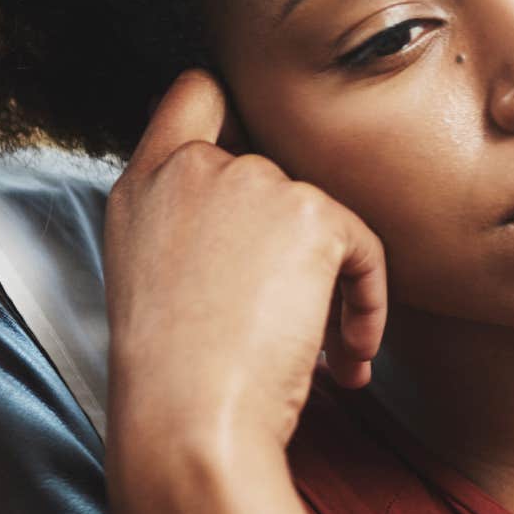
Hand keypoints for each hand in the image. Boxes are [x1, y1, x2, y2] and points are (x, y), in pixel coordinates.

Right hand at [103, 70, 387, 460]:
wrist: (191, 417)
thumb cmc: (175, 377)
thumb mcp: (154, 278)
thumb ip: (192, 223)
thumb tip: (259, 225)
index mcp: (145, 185)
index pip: (194, 96)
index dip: (235, 111)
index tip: (258, 152)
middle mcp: (195, 169)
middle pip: (279, 177)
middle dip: (298, 252)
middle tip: (297, 322)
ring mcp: (253, 181)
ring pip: (325, 223)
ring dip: (335, 291)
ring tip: (326, 356)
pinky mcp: (310, 210)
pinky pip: (366, 251)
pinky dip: (369, 305)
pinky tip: (350, 356)